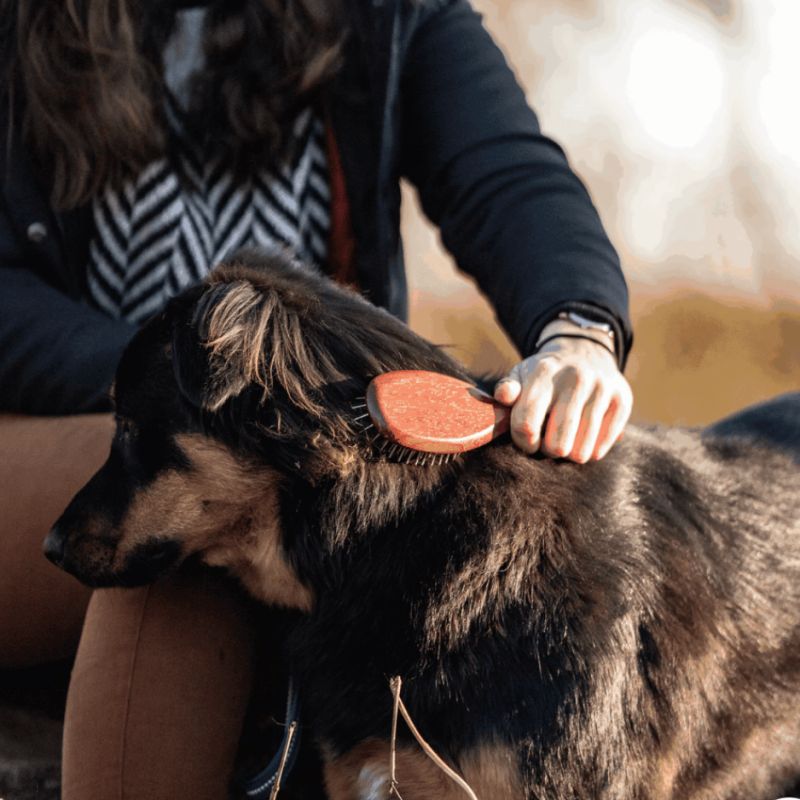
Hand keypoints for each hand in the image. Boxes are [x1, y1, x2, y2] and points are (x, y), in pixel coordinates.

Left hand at [493, 328, 631, 462]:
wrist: (585, 353)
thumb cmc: (545, 376)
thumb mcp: (521, 375)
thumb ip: (507, 388)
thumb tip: (504, 395)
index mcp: (544, 372)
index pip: (526, 424)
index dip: (523, 442)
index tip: (528, 441)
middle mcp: (576, 378)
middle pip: (556, 444)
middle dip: (548, 450)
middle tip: (549, 441)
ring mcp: (602, 388)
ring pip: (581, 450)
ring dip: (570, 453)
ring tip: (566, 440)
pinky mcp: (623, 400)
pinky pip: (602, 446)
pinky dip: (591, 451)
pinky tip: (584, 440)